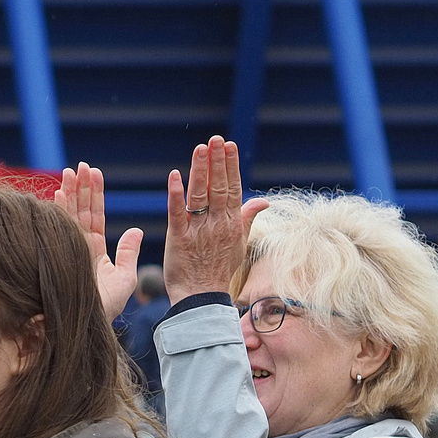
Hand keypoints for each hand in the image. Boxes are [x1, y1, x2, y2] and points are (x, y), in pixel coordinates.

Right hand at [55, 162, 143, 323]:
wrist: (82, 327)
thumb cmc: (104, 309)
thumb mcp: (125, 280)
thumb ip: (129, 253)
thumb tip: (136, 230)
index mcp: (94, 252)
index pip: (95, 216)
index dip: (95, 195)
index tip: (94, 173)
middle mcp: (78, 248)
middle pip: (79, 211)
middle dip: (80, 187)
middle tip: (80, 165)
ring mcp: (65, 250)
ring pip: (67, 215)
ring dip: (68, 192)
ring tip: (70, 171)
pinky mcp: (56, 254)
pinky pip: (55, 227)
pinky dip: (56, 209)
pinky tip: (56, 192)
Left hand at [163, 136, 269, 303]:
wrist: (202, 298)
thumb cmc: (219, 271)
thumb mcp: (239, 244)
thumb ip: (247, 219)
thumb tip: (263, 202)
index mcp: (231, 223)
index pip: (232, 188)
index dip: (230, 166)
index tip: (229, 145)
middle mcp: (217, 223)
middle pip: (218, 187)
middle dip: (217, 162)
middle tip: (216, 140)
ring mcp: (198, 230)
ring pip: (200, 195)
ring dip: (200, 171)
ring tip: (201, 149)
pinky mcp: (179, 239)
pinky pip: (177, 213)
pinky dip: (176, 195)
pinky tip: (174, 177)